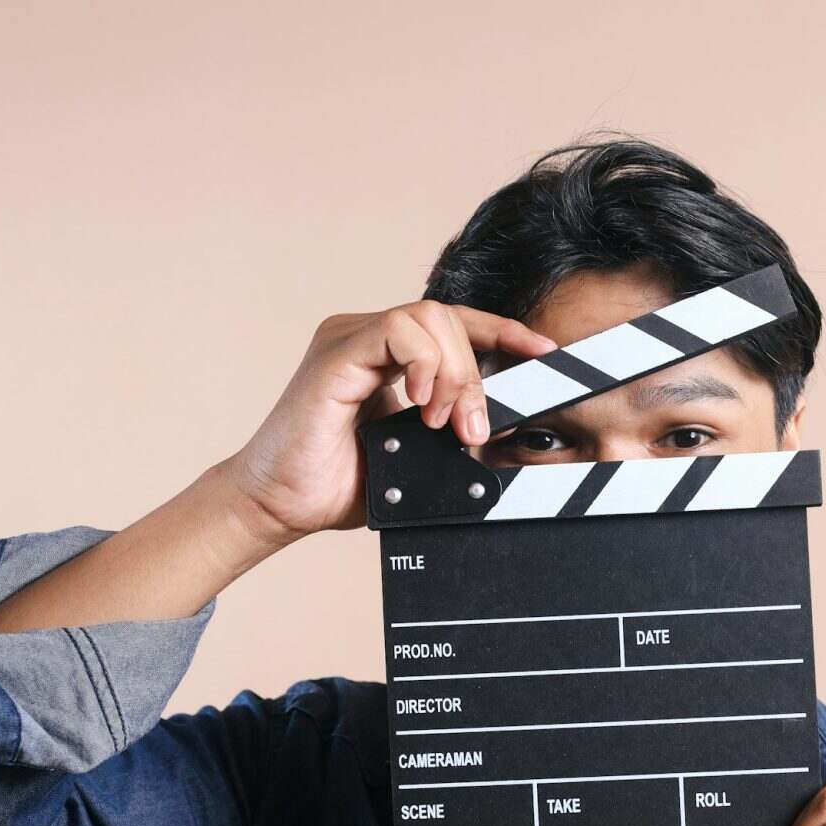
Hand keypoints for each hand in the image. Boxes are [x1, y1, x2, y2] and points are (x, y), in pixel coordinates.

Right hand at [221, 301, 555, 544]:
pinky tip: (421, 402)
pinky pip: (397, 329)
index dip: (503, 333)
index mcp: (390, 356)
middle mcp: (368, 338)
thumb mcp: (416, 455)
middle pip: (450, 320)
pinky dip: (423, 362)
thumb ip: (451, 432)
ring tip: (445, 422)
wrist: (280, 506)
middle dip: (475, 373)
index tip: (544, 352)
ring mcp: (349, 340)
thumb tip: (502, 428)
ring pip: (429, 319)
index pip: (457, 325)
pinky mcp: (335, 354)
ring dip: (454, 372)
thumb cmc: (341, 484)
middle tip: (473, 429)